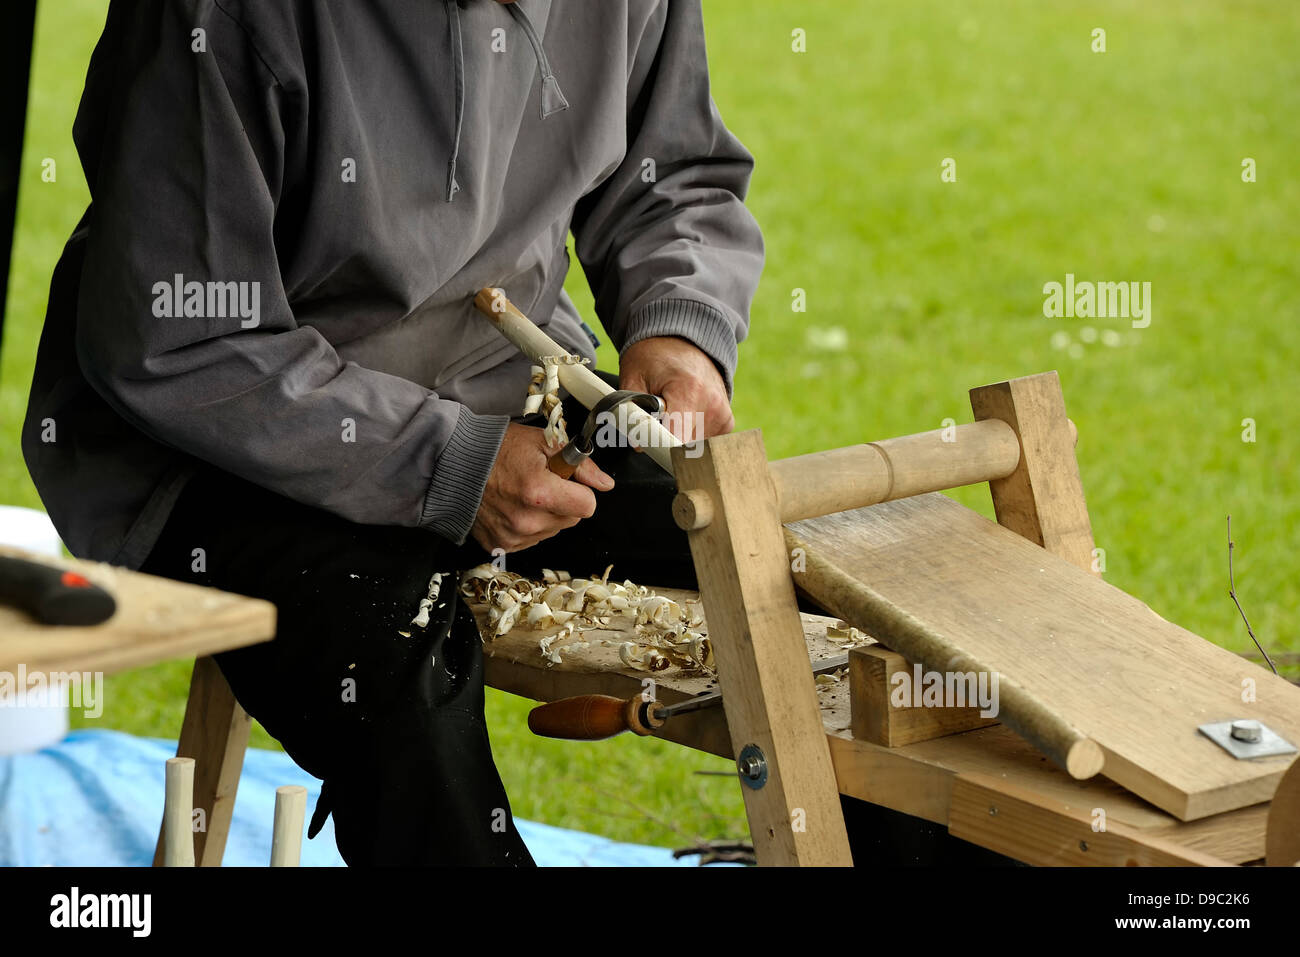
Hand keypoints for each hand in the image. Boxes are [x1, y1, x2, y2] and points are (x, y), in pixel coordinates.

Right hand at [471, 423, 613, 552]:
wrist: (455, 464)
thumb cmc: (497, 449)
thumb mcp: (543, 442)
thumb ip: (580, 465)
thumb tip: (605, 484)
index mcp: (540, 493)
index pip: (588, 506)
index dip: (582, 490)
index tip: (568, 481)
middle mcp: (527, 520)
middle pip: (571, 519)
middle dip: (564, 501)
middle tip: (541, 482)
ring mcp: (513, 536)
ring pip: (552, 530)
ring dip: (545, 514)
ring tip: (523, 493)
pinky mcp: (500, 545)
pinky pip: (531, 539)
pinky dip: (527, 525)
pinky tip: (512, 506)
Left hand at [618, 336, 734, 442]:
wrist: (682, 340)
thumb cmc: (654, 357)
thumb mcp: (633, 377)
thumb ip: (631, 412)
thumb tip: (639, 445)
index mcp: (688, 392)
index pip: (676, 440)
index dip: (658, 448)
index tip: (648, 445)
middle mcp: (711, 405)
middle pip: (684, 447)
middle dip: (665, 441)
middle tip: (654, 421)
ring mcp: (722, 414)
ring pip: (694, 447)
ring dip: (678, 438)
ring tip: (671, 414)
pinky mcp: (726, 421)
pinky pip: (705, 442)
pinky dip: (690, 435)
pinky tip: (684, 417)